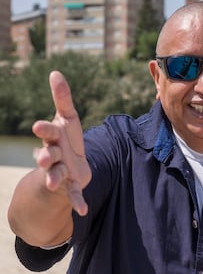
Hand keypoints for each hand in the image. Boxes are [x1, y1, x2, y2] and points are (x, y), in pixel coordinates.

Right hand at [32, 71, 90, 215]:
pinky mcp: (72, 185)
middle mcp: (54, 155)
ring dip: (55, 178)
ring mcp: (62, 171)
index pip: (48, 132)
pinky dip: (78, 202)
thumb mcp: (67, 118)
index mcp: (54, 138)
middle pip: (48, 155)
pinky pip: (74, 194)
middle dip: (45, 156)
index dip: (45, 129)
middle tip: (42, 157)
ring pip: (56, 175)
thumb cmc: (66, 139)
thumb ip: (62, 98)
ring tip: (55, 182)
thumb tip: (55, 72)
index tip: (39, 125)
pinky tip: (83, 210)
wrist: (67, 166)